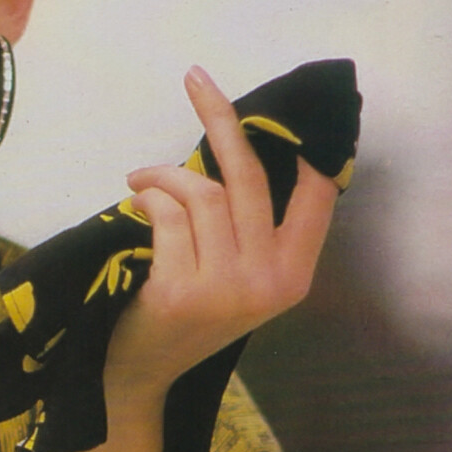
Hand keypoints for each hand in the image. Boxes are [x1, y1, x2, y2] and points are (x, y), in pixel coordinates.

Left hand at [106, 63, 337, 408]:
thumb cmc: (184, 314)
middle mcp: (269, 282)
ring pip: (202, 193)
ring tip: (140, 182)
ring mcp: (228, 288)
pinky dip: (148, 200)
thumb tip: (235, 144)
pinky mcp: (183, 290)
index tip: (281, 105)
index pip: (316, 194)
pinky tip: (135, 206)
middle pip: (250, 177)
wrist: (138, 372)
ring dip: (163, 176)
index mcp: (294, 276)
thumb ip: (248, 226)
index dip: (304, 146)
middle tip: (196, 79)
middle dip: (221, 119)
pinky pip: (168, 215)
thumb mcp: (234, 275)